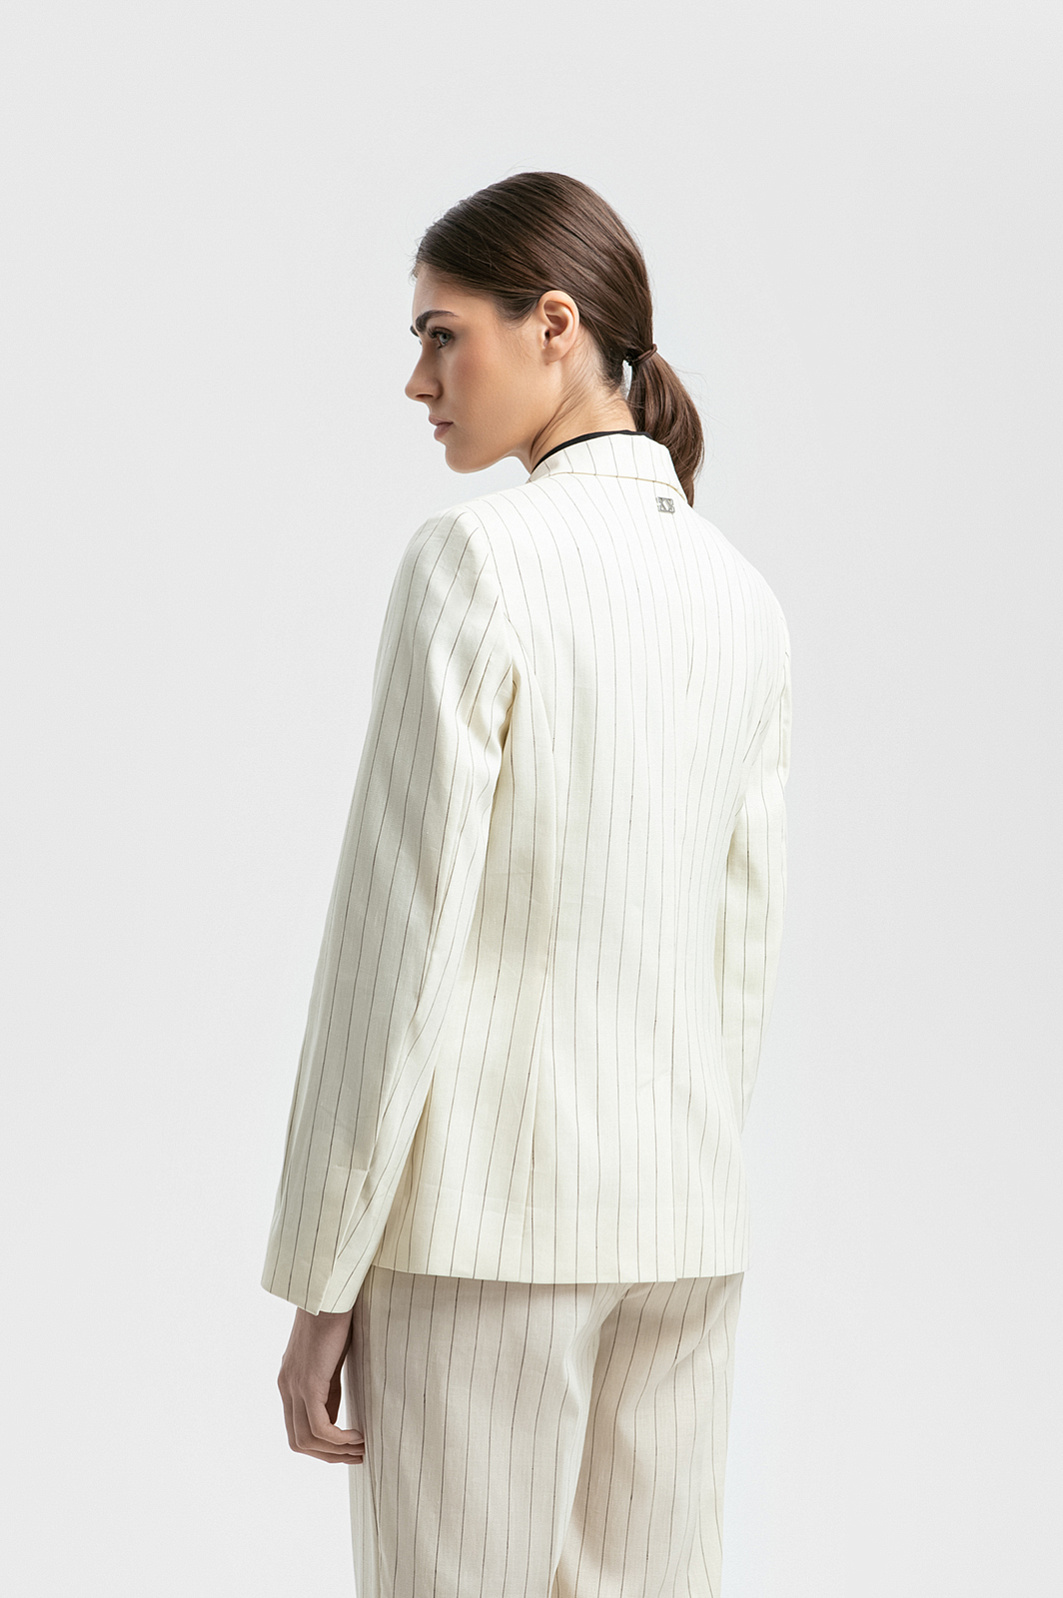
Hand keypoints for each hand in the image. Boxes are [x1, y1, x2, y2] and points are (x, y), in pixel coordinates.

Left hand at [277, 1305, 364, 1464]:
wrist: (329, 1292)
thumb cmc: (335, 1318)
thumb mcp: (330, 1360)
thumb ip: (328, 1388)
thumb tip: (336, 1418)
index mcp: (289, 1382)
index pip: (297, 1431)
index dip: (322, 1447)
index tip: (347, 1449)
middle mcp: (286, 1387)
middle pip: (298, 1442)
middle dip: (328, 1456)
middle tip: (357, 1456)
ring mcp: (294, 1386)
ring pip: (307, 1440)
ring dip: (336, 1452)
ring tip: (361, 1448)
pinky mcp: (308, 1382)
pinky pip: (319, 1428)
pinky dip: (338, 1439)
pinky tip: (358, 1436)